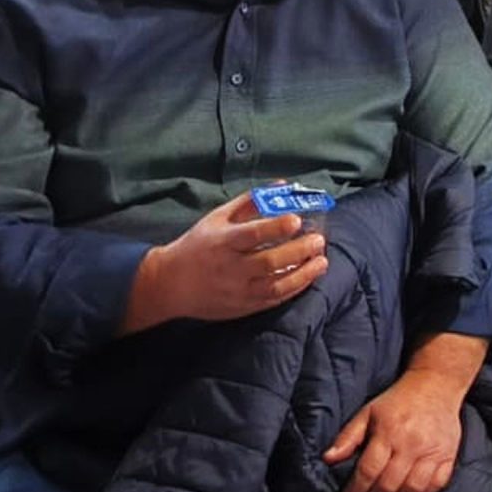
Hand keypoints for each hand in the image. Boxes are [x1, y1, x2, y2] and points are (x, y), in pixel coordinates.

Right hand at [123, 193, 325, 333]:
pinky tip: (308, 277)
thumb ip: (250, 202)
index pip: (252, 235)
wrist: (169, 284)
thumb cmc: (198, 245)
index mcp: (222, 242)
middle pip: (269, 261)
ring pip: (275, 286)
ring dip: (303, 274)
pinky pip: (272, 300)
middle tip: (319, 241)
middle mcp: (230, 268)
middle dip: (298, 251)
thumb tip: (283, 185)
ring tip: (322, 262)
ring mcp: (237, 290)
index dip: (276, 227)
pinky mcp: (242, 307)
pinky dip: (293, 289)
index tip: (297, 220)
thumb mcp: (217, 219)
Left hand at [325, 367, 466, 491]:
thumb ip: (347, 437)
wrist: (436, 384)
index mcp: (388, 432)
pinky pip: (436, 485)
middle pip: (389, 484)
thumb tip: (328, 459)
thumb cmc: (398, 401)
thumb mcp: (367, 413)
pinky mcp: (449, 456)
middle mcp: (412, 444)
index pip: (368, 471)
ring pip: (413, 490)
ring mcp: (433, 452)